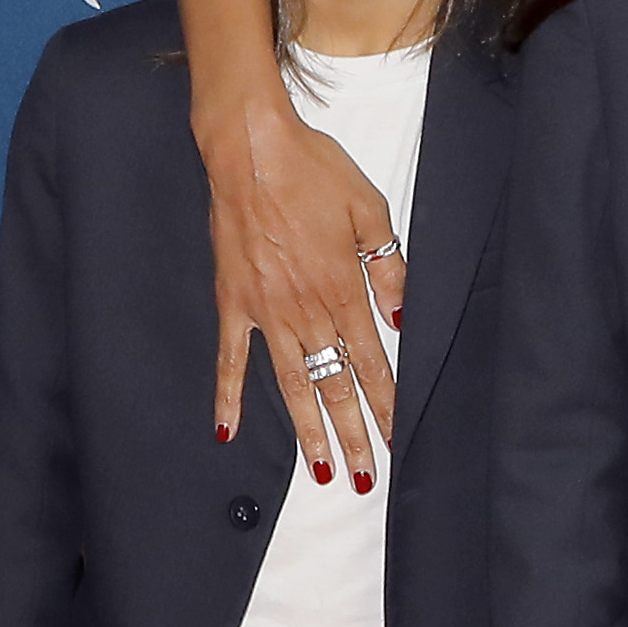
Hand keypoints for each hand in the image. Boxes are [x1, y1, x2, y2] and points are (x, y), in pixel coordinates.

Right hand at [197, 84, 403, 484]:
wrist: (249, 149)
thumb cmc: (313, 170)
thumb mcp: (369, 209)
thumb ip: (388, 266)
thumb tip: (400, 317)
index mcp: (343, 289)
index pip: (372, 362)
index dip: (387, 404)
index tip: (398, 439)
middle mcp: (306, 310)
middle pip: (335, 385)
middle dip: (353, 434)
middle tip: (364, 477)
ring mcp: (266, 311)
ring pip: (292, 383)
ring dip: (307, 430)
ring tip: (321, 470)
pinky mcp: (232, 302)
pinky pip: (231, 359)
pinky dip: (228, 396)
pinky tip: (227, 430)